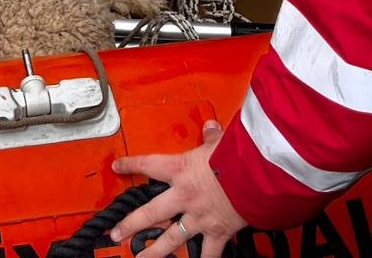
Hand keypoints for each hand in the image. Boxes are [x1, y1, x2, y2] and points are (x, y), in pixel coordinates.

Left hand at [110, 120, 246, 257]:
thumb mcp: (219, 142)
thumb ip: (212, 137)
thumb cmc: (235, 156)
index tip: (117, 167)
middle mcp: (185, 196)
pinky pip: (207, 254)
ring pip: (171, 239)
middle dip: (131, 224)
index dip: (131, 165)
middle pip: (151, 213)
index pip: (149, 164)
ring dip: (154, 251)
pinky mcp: (217, 232)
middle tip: (116, 234)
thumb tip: (211, 126)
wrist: (255, 177)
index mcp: (181, 170)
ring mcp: (199, 218)